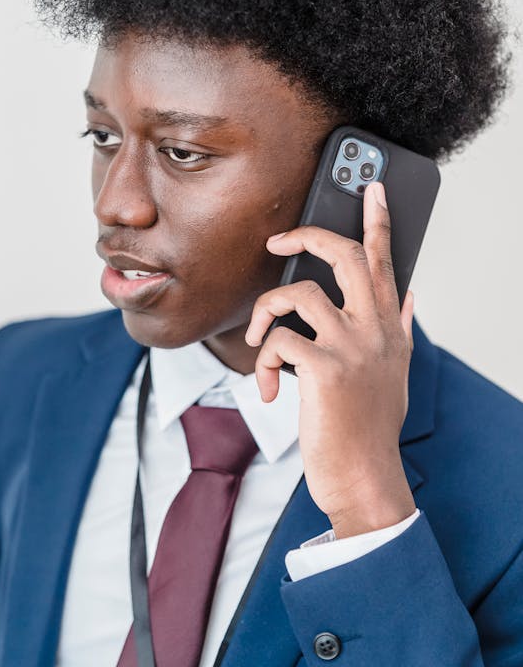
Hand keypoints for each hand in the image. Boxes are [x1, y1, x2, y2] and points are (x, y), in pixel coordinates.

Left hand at [245, 180, 415, 538]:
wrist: (365, 479)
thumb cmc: (371, 427)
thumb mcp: (394, 372)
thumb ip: (398, 328)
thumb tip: (406, 295)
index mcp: (388, 326)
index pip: (384, 261)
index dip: (378, 220)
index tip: (370, 187)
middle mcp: (374, 329)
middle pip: (343, 255)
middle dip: (307, 235)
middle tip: (279, 238)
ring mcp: (350, 346)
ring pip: (297, 293)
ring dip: (266, 313)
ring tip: (260, 339)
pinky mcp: (323, 369)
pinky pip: (278, 340)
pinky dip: (262, 362)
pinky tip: (268, 388)